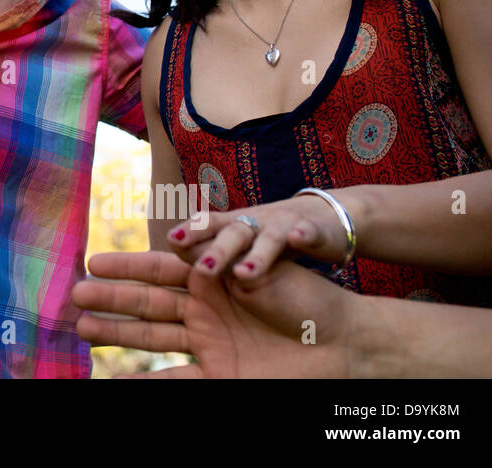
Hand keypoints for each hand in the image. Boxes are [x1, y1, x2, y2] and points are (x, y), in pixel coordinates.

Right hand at [71, 250, 354, 376]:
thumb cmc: (309, 299)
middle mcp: (206, 310)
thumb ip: (217, 260)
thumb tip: (175, 241)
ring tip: (82, 330)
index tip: (91, 261)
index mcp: (213, 278)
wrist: (344, 345)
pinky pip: (175, 379)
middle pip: (148, 303)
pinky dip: (145, 382)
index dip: (124, 267)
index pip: (159, 269)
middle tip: (74, 296)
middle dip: (111, 299)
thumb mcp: (259, 268)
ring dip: (117, 335)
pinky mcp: (221, 377)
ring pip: (153, 337)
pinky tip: (115, 379)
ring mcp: (210, 345)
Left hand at [167, 194, 351, 280]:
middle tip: (202, 270)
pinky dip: (304, 235)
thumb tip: (166, 255)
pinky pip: (309, 233)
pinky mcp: (315, 231)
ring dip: (257, 254)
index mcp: (234, 227)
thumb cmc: (268, 236)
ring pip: (268, 238)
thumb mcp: (239, 244)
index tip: (170, 239)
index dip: (191, 232)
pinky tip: (299, 238)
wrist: (325, 217)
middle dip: (218, 251)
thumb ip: (206, 248)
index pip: (208, 227)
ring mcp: (284, 225)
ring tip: (244, 274)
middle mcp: (255, 223)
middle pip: (233, 234)